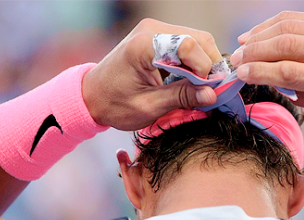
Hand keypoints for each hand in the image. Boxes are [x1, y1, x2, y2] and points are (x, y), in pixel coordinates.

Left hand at [82, 18, 221, 130]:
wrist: (92, 96)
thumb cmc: (114, 104)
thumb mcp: (149, 106)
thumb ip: (182, 98)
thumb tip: (212, 95)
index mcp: (143, 45)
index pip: (188, 45)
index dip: (204, 68)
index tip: (207, 90)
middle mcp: (151, 29)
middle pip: (198, 38)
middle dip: (209, 65)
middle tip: (209, 90)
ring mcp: (155, 30)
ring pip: (197, 40)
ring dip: (204, 63)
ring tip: (200, 87)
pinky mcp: (158, 36)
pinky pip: (187, 44)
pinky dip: (195, 62)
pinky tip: (191, 79)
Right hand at [230, 11, 303, 120]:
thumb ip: (288, 87)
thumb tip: (255, 71)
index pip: (288, 71)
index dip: (259, 71)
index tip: (240, 74)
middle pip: (285, 45)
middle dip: (254, 53)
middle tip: (235, 60)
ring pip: (286, 27)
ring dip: (258, 37)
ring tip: (241, 47)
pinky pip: (292, 18)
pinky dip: (269, 25)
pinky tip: (254, 35)